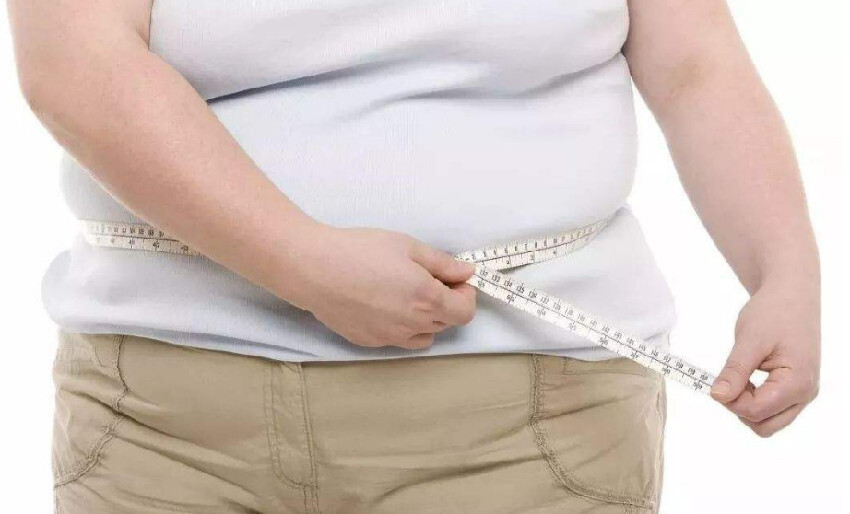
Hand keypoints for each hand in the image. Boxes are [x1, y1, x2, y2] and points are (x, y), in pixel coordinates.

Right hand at [291, 224, 477, 349]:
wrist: (314, 270)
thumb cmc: (361, 251)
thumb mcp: (408, 246)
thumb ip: (442, 263)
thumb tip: (467, 273)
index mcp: (428, 299)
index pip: (465, 312)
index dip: (466, 294)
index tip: (453, 279)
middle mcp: (413, 325)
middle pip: (446, 323)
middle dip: (446, 303)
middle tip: (427, 279)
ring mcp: (391, 338)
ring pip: (423, 336)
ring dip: (426, 319)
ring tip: (406, 295)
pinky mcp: (370, 343)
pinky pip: (398, 339)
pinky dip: (401, 326)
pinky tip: (382, 304)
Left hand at [710, 280, 820, 436]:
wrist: (792, 295)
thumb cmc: (773, 312)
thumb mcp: (749, 340)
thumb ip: (735, 371)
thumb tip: (718, 396)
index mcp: (797, 383)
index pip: (756, 412)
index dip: (730, 401)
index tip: (720, 379)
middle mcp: (805, 394)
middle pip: (764, 426)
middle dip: (740, 408)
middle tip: (730, 379)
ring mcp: (803, 394)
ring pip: (769, 422)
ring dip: (747, 406)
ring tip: (741, 377)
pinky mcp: (796, 390)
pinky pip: (773, 410)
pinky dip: (755, 401)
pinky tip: (748, 378)